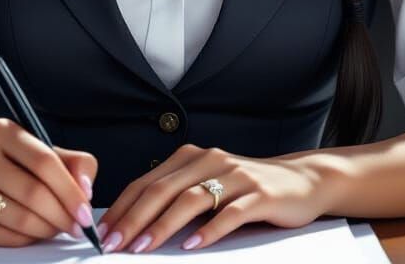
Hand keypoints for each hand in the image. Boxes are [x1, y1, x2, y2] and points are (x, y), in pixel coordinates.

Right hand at [0, 117, 96, 246]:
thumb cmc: (7, 167)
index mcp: (1, 130)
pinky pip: (3, 236)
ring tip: (56, 229)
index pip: (45, 161)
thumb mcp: (39, 153)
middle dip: (63, 215)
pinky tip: (32, 234)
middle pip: (34, 192)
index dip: (71, 190)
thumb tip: (86, 189)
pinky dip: (25, 239)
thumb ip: (72, 163)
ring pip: (20, 217)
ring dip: (47, 229)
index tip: (87, 212)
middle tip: (77, 227)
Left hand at [95, 143, 326, 252]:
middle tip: (115, 245)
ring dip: (163, 226)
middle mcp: (211, 160)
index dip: (124, 207)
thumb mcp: (209, 184)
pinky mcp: (259, 194)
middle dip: (135, 219)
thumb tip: (134, 224)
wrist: (300, 180)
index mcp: (192, 156)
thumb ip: (178, 195)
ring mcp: (235, 176)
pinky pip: (230, 213)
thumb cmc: (246, 188)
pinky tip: (192, 246)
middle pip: (164, 190)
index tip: (104, 234)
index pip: (148, 182)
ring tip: (143, 248)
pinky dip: (208, 230)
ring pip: (191, 200)